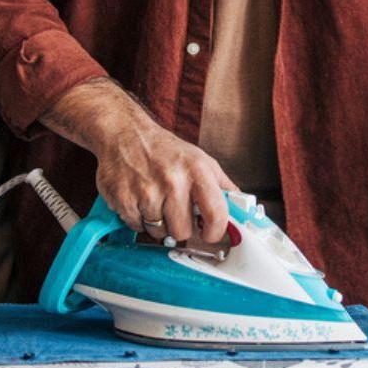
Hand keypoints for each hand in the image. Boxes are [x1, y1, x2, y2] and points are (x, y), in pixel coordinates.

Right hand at [90, 107, 238, 245]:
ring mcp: (146, 191)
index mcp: (198, 170)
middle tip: (175, 211)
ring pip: (159, 233)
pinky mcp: (124, 199)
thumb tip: (244, 210)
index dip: (215, 232)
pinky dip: (138, 219)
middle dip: (180, 227)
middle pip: (183, 231)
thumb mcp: (201, 160)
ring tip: (155, 201)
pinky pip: (137, 227)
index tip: (210, 233)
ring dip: (158, 224)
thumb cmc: (165, 150)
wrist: (125, 134)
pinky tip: (139, 200)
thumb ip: (223, 187)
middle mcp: (173, 181)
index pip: (217, 215)